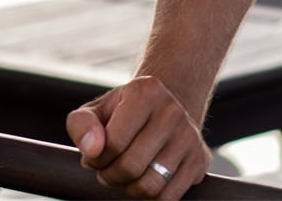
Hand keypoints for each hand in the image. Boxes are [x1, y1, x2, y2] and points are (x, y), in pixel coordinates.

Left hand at [66, 76, 210, 199]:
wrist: (160, 108)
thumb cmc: (121, 112)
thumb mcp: (95, 110)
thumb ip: (82, 125)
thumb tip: (91, 151)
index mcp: (144, 91)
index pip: (114, 142)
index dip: (96, 158)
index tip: (92, 158)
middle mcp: (172, 111)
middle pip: (132, 166)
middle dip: (110, 176)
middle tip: (104, 171)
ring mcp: (189, 136)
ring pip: (151, 185)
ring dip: (128, 189)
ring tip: (121, 176)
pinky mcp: (200, 160)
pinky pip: (170, 197)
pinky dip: (149, 197)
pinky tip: (141, 180)